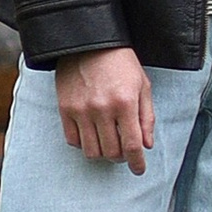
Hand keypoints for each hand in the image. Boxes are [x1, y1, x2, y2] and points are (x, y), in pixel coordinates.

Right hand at [55, 44, 154, 171]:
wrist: (89, 42)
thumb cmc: (120, 63)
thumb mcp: (142, 86)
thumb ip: (146, 117)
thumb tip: (146, 145)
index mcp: (125, 103)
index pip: (132, 146)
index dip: (137, 163)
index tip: (139, 169)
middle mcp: (102, 109)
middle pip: (111, 153)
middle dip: (121, 158)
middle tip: (124, 152)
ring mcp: (81, 110)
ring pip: (91, 151)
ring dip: (102, 154)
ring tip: (108, 144)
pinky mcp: (65, 109)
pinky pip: (73, 140)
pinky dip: (84, 144)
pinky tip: (91, 134)